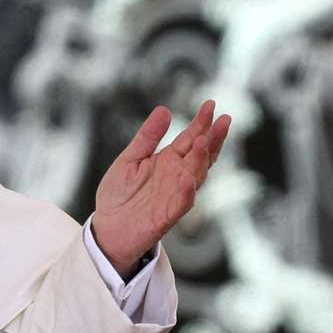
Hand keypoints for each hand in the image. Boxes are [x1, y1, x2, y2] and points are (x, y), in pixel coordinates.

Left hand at [92, 100, 230, 278]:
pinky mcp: (168, 214)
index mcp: (168, 161)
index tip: (210, 105)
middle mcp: (176, 176)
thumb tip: (165, 109)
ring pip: (196, 176)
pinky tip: (188, 177)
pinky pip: (182, 202)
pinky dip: (186, 190)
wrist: (108, 228)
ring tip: (204, 142)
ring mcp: (175, 194)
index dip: (201, 123)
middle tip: (224, 120)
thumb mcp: (130, 159)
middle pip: (201, 155)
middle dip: (213, 138)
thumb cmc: (119, 194)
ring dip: (201, 160)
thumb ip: (147, 137)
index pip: (190, 139)